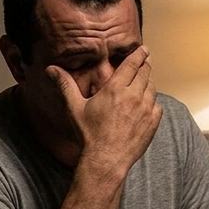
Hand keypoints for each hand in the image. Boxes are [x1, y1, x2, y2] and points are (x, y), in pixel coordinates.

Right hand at [51, 46, 161, 178]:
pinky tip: (147, 104)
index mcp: (116, 89)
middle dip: (145, 65)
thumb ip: (65, 85)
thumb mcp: (75, 107)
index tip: (143, 49)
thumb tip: (51, 69)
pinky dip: (153, 102)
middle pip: (145, 73)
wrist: (106, 159)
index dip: (139, 54)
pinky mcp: (153, 123)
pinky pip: (157, 106)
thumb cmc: (90, 135)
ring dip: (148, 83)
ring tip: (144, 82)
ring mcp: (146, 110)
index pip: (132, 64)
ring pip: (152, 89)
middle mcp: (134, 96)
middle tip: (146, 61)